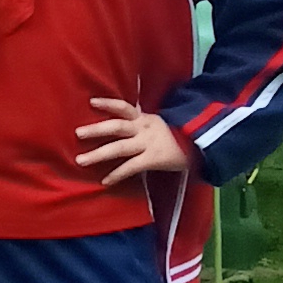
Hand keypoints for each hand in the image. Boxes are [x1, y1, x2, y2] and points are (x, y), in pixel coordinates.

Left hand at [77, 97, 191, 182]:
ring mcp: (148, 144)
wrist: (204, 145)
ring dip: (98, 154)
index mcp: (144, 118)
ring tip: (80, 160)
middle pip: (117, 126)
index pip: (124, 107)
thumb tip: (120, 123)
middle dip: (96, 130)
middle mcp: (144, 128)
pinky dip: (117, 174)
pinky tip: (105, 181)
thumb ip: (140, 123)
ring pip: (120, 147)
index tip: (91, 102)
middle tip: (77, 133)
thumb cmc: (177, 136)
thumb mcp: (158, 124)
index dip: (108, 103)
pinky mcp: (154, 158)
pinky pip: (131, 167)